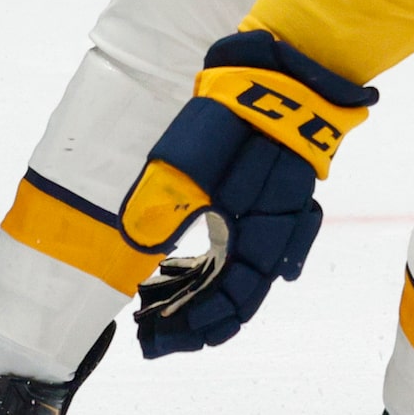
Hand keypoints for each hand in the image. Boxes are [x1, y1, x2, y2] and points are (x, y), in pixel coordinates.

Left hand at [121, 31, 374, 356]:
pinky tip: (175, 271)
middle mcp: (269, 240)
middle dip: (185, 322)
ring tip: (149, 301)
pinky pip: (234, 254)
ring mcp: (267, 223)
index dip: (189, 330)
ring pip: (231, 279)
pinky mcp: (259, 206)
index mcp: (258, 239)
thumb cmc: (237, 118)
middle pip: (230, 301)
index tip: (149, 338)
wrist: (279, 75)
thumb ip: (163, 206)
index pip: (228, 306)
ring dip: (191, 296)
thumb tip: (134, 244)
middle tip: (143, 331)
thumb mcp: (189, 164)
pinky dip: (203, 270)